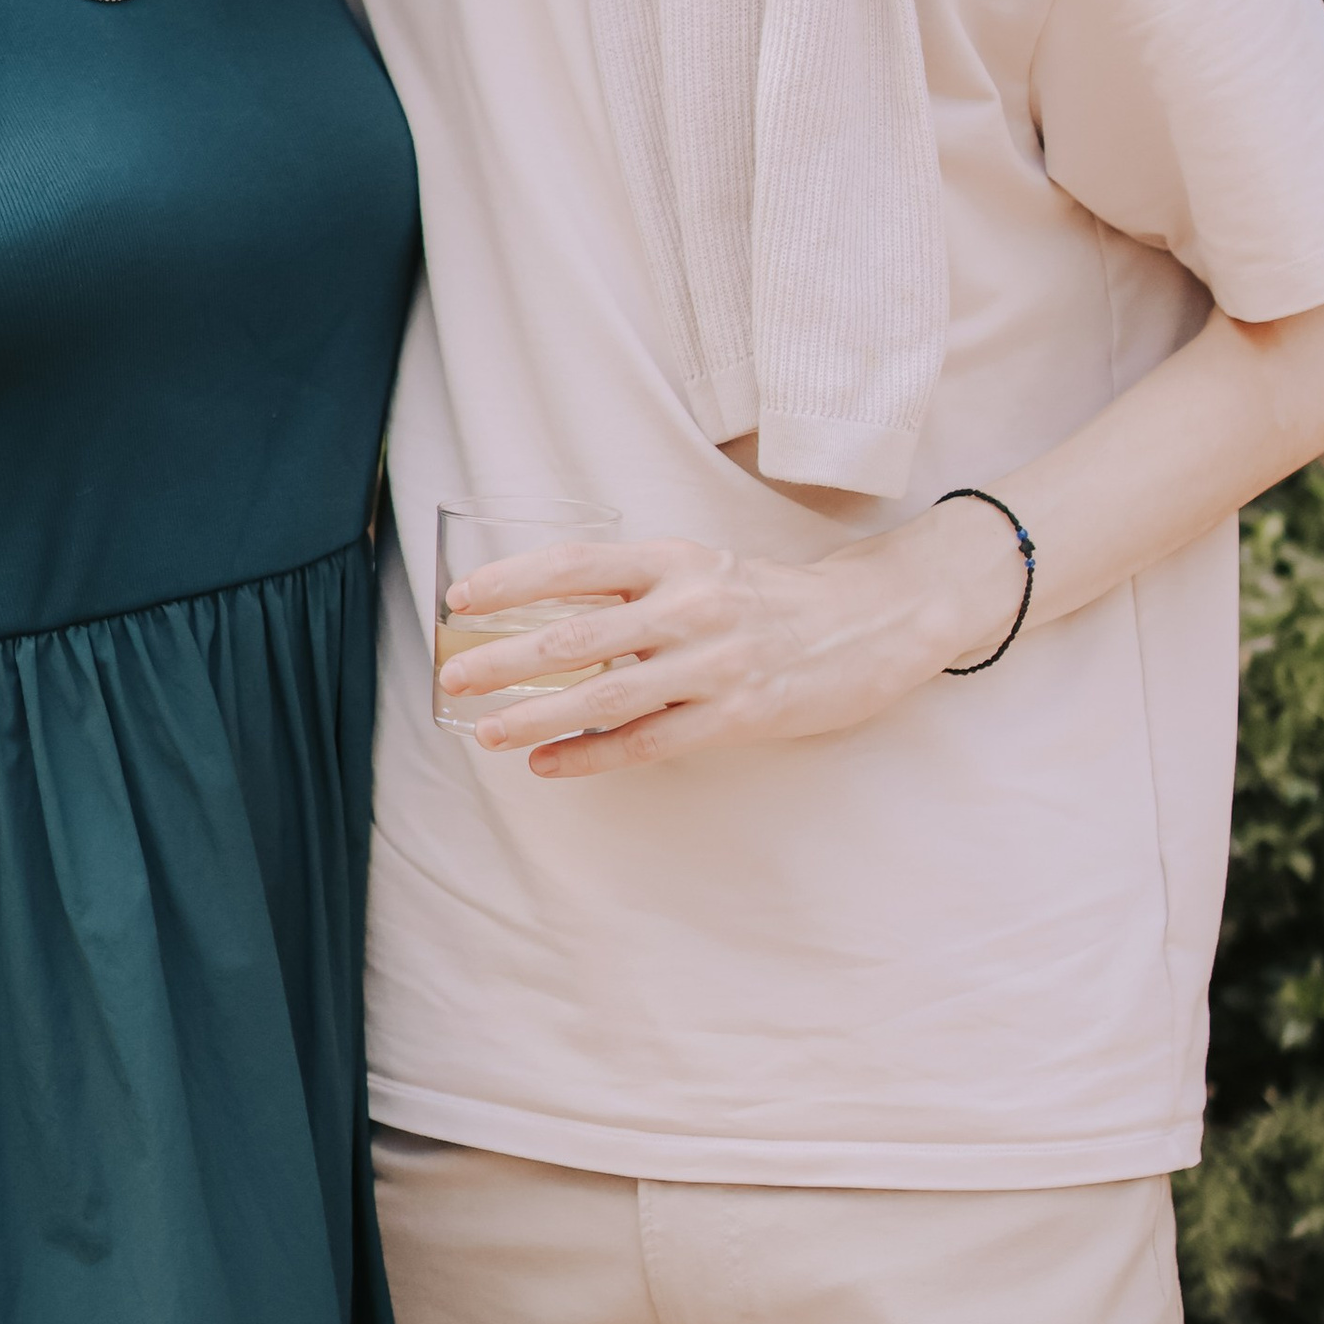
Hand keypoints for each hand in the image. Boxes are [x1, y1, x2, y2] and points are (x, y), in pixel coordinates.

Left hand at [438, 504, 1020, 776]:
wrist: (872, 624)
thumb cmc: (773, 599)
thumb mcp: (703, 572)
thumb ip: (637, 592)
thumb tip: (549, 617)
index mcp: (677, 559)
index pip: (576, 565)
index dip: (512, 580)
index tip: (460, 598)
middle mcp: (691, 605)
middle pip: (576, 635)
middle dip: (504, 657)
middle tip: (451, 674)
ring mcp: (716, 663)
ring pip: (606, 695)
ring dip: (537, 715)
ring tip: (487, 731)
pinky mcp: (738, 714)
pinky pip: (650, 741)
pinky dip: (592, 754)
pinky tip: (550, 763)